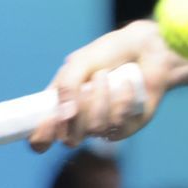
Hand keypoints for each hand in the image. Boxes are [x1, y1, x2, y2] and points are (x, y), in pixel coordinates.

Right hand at [27, 20, 184, 151]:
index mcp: (62, 106)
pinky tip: (126, 84)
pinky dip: (121, 100)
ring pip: (94, 129)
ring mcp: (103, 126)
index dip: (41, 138)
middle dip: (77, 112)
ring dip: (100, 99)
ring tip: (105, 76)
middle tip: (86, 86)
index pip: (43, 138)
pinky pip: (118, 124)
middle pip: (69, 139)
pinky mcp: (126, 127)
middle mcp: (80, 122)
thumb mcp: (80, 62)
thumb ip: (67, 85)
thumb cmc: (109, 53)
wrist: (146, 49)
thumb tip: (65, 115)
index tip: (49, 121)